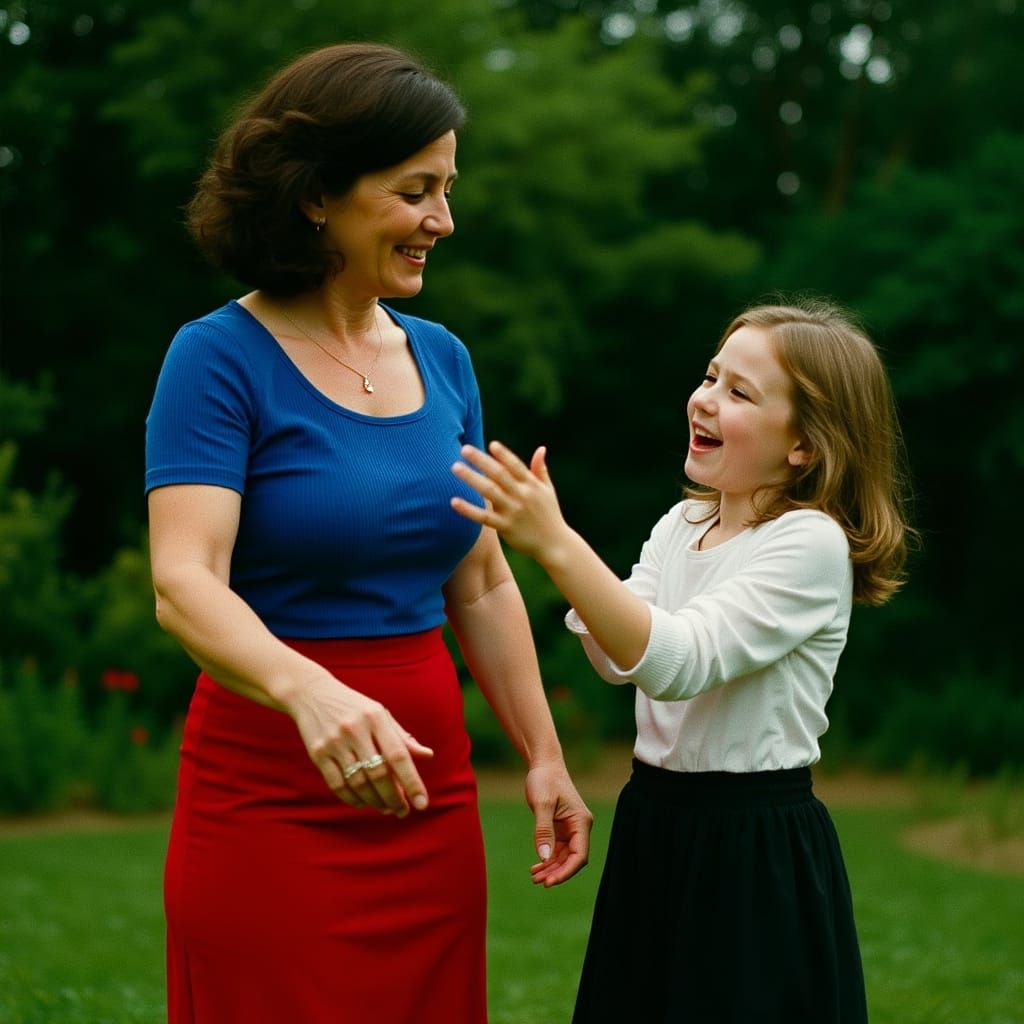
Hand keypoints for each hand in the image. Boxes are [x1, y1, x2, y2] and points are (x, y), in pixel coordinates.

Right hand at [286, 672, 433, 816]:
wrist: (312, 693)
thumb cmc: (354, 707)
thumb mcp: (380, 714)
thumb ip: (402, 737)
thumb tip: (428, 756)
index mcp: (376, 718)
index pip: (398, 755)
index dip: (412, 782)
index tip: (422, 803)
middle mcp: (356, 729)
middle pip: (379, 774)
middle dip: (394, 798)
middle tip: (402, 812)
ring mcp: (335, 742)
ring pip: (358, 782)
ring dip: (375, 801)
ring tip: (386, 808)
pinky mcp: (318, 753)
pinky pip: (337, 784)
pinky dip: (352, 798)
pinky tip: (363, 802)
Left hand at [451, 442, 568, 563]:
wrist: (555, 544)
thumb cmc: (550, 515)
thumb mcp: (548, 490)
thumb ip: (540, 469)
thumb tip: (541, 448)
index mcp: (532, 485)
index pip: (516, 465)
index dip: (504, 454)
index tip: (491, 444)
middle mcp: (522, 496)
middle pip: (499, 474)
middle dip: (481, 460)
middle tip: (464, 449)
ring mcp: (513, 511)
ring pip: (489, 491)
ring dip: (471, 478)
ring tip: (455, 468)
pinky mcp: (505, 527)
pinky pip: (484, 517)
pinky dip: (469, 510)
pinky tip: (454, 501)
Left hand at [525, 761, 592, 886]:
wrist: (544, 764)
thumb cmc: (544, 780)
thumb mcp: (541, 804)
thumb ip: (543, 830)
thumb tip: (543, 858)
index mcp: (581, 822)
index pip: (580, 855)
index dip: (567, 871)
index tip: (550, 882)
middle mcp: (579, 827)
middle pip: (572, 859)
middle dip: (557, 872)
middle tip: (538, 882)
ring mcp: (570, 829)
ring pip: (564, 856)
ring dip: (551, 868)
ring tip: (534, 878)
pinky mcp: (561, 828)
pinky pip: (557, 850)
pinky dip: (547, 859)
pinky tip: (535, 868)